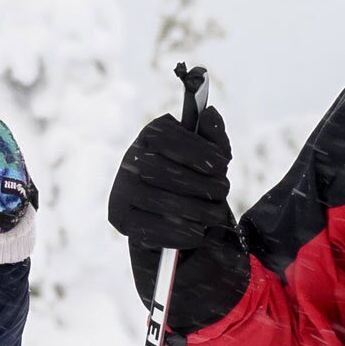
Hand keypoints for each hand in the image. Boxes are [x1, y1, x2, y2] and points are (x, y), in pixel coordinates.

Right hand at [110, 107, 247, 334]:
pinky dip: (179, 232)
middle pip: (162, 170)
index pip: (165, 136)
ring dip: (195, 209)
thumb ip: (213, 137)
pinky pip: (149, 227)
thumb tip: (209, 113)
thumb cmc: (194, 181)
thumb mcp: (209, 158)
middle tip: (223, 191)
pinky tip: (197, 232)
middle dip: (200, 182)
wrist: (172, 219)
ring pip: (159, 200)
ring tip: (215, 214)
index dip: (196, 150)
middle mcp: (130, 160)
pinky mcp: (121, 218)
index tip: (222, 164)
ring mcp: (122, 190)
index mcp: (151, 136)